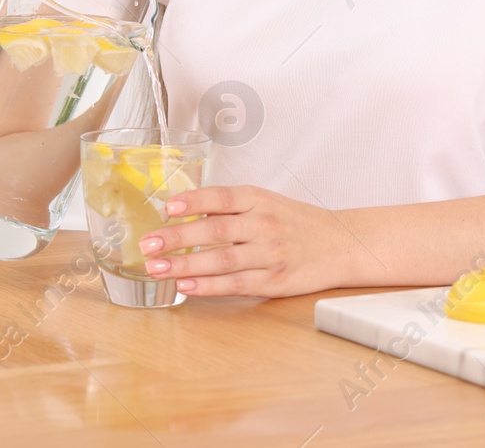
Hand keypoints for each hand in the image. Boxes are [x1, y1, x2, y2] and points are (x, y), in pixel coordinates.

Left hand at [137, 185, 360, 297]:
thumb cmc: (292, 220)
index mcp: (258, 200)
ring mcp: (269, 255)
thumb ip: (227, 207)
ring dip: (185, 266)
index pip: (221, 198)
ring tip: (156, 268)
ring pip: (221, 261)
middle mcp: (263, 225)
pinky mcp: (273, 282)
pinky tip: (185, 287)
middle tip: (147, 244)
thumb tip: (181, 211)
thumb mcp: (263, 201)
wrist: (338, 244)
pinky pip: (235, 284)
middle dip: (177, 238)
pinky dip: (208, 287)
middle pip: (215, 232)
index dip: (194, 201)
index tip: (167, 207)